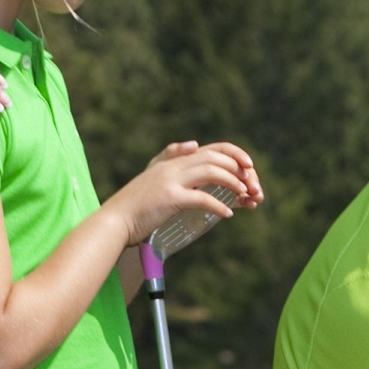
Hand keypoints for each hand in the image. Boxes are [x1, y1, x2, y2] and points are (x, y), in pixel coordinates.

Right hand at [119, 140, 260, 237]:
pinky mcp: (169, 198)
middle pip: (214, 157)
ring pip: (210, 172)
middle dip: (238, 169)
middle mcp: (172, 166)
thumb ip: (177, 168)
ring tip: (244, 196)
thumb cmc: (139, 207)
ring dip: (232, 183)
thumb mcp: (159, 181)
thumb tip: (196, 151)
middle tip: (252, 184)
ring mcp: (170, 180)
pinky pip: (200, 198)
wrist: (116, 220)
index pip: (211, 148)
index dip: (234, 154)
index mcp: (172, 161)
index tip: (249, 167)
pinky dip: (217, 205)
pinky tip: (228, 214)